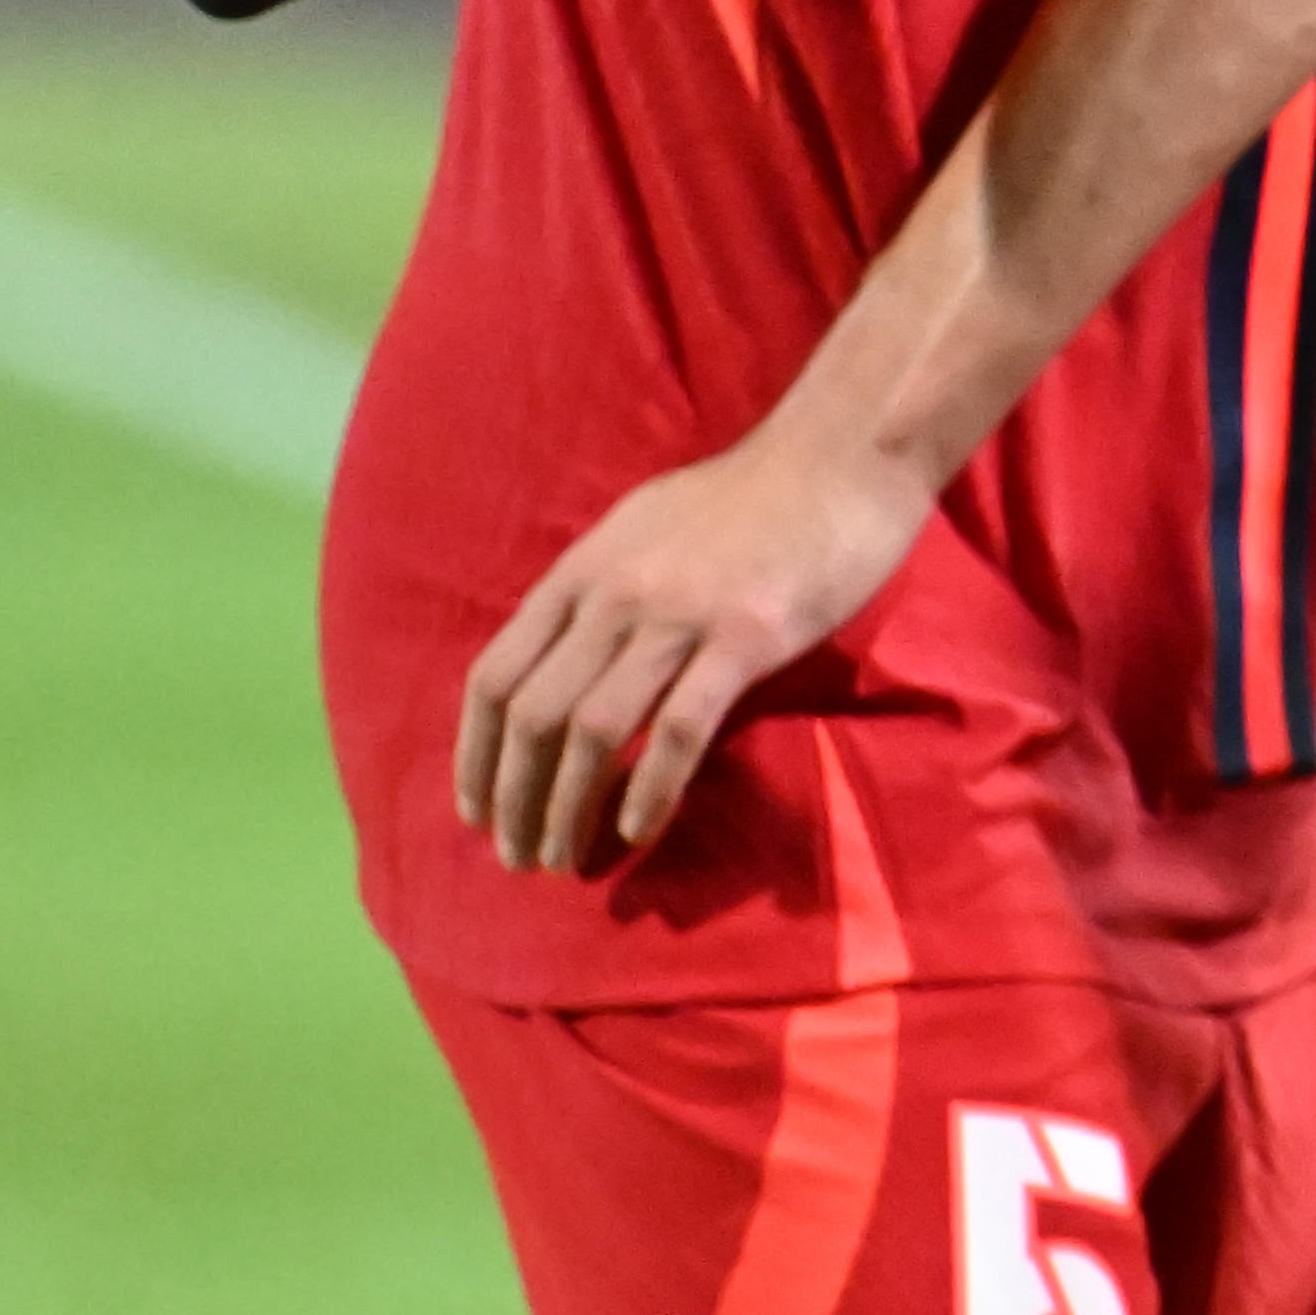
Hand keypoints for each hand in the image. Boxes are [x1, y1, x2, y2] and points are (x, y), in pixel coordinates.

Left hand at [455, 429, 937, 874]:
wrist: (841, 454)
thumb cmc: (749, 496)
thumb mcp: (642, 528)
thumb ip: (599, 591)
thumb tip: (566, 651)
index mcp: (581, 573)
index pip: (495, 676)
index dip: (474, 755)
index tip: (476, 812)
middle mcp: (614, 596)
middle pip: (534, 715)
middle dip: (514, 799)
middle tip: (517, 858)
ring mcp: (679, 616)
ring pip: (594, 730)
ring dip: (568, 807)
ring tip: (565, 860)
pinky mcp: (746, 637)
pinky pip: (679, 728)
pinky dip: (650, 788)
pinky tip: (638, 829)